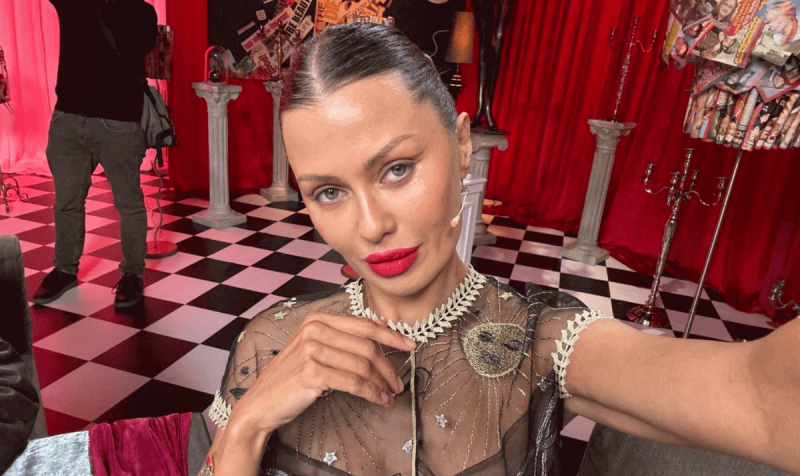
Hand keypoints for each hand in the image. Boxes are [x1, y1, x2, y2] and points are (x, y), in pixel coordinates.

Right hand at [228, 311, 415, 434]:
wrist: (261, 402)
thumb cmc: (291, 377)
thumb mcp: (315, 349)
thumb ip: (343, 337)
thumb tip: (381, 327)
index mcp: (317, 319)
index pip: (364, 325)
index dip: (391, 336)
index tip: (410, 345)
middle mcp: (314, 330)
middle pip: (367, 347)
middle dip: (389, 367)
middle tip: (398, 382)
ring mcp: (312, 350)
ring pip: (363, 366)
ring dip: (382, 384)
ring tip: (390, 395)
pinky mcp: (312, 372)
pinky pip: (354, 383)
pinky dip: (371, 393)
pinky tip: (378, 400)